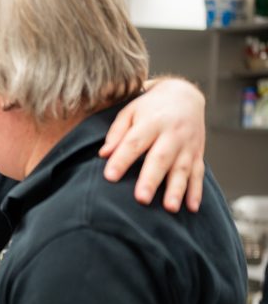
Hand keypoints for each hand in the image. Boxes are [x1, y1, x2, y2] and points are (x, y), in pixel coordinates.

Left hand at [99, 76, 205, 212]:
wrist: (185, 95)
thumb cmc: (150, 107)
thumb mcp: (130, 111)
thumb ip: (117, 133)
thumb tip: (103, 154)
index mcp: (152, 121)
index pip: (134, 142)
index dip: (122, 159)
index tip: (109, 177)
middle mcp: (172, 133)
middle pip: (160, 158)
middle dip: (151, 179)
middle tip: (141, 199)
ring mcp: (188, 145)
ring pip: (182, 169)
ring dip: (177, 190)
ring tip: (170, 208)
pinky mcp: (198, 154)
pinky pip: (199, 174)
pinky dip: (196, 191)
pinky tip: (192, 207)